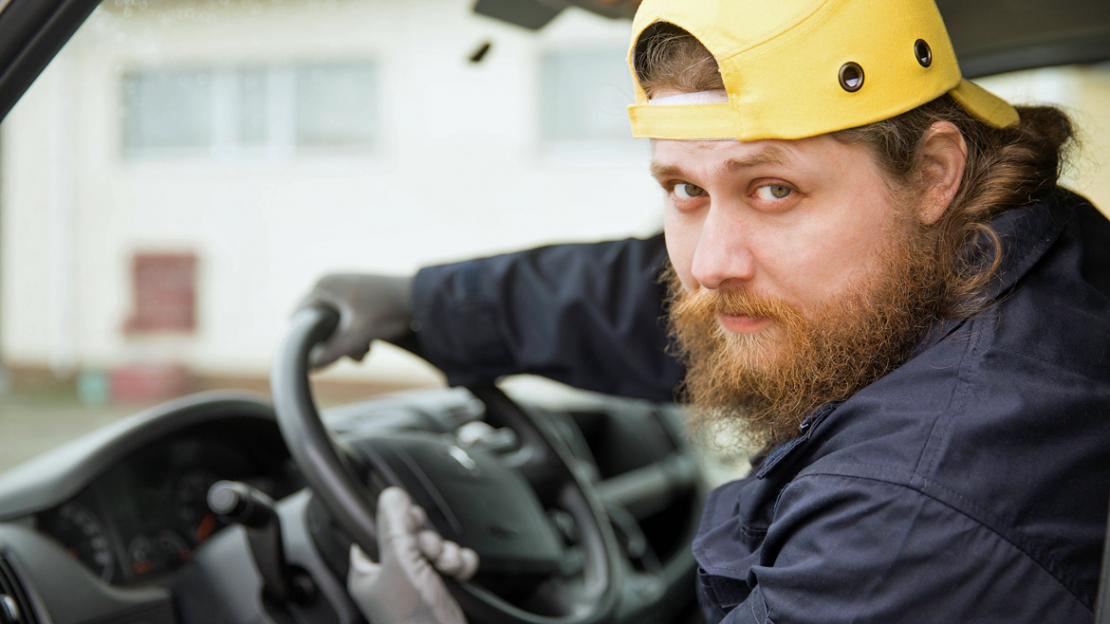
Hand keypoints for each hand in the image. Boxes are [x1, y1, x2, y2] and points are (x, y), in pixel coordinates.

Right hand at [295, 273, 412, 367]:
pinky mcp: (358, 293)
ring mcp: (345, 285)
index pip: (298, 318)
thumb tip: (309, 366)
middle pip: (317, 322)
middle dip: (332, 342)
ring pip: (333, 322)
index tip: (323, 357)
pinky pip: (346, 317)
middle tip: (352, 354)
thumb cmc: (389, 312)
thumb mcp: (357, 336)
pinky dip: (354, 332)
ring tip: (365, 351)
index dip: (307, 341)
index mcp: (323, 285)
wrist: (422, 297)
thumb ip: (332, 352)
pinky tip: (370, 344)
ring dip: (346, 340)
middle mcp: (330, 281)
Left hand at [347, 487, 478, 623]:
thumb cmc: (414, 622)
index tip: (408, 519)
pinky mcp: (442, 591)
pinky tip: (460, 572)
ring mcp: (418, 584)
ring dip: (447, 552)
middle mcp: (391, 578)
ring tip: (445, 566)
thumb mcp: (400, 565)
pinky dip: (461, 564)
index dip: (395, 521)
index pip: (375, 530)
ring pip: (436, 547)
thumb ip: (394, 527)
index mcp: (368, 572)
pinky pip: (454, 562)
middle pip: (411, 535)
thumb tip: (390, 495)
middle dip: (429, 539)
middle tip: (428, 551)